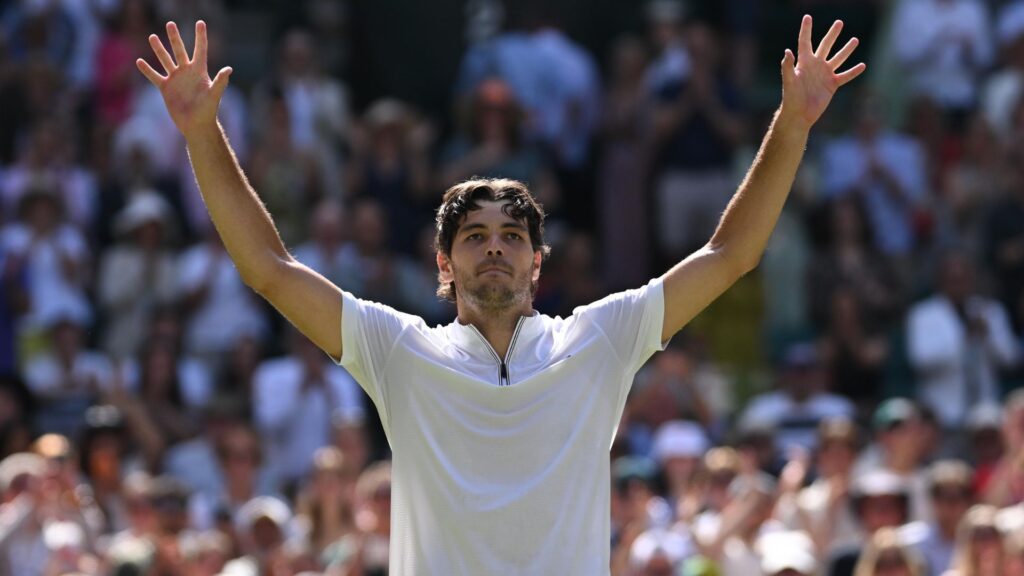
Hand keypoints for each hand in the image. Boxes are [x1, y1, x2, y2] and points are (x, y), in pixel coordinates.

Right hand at [136, 21, 232, 137]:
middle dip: (175, 37)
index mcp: (200, 71)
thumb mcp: (214, 95)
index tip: (200, 23)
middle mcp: (187, 72)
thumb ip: (221, 81)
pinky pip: (154, 76)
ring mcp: (176, 79)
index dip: (200, 36)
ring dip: (159, 49)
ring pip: (165, 60)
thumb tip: (229, 69)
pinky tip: (139, 61)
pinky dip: (147, 70)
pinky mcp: (166, 88)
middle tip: (170, 23)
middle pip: (180, 50)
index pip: (200, 49)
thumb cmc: (208, 110)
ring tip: (152, 36)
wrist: (196, 124)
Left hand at [779, 16, 865, 129]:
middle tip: (839, 22)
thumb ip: (788, 66)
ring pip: (838, 58)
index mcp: (804, 62)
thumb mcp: (789, 81)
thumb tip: (787, 51)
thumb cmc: (791, 98)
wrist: (799, 115)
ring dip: (846, 50)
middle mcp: (815, 66)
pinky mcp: (832, 85)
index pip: (805, 42)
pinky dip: (853, 71)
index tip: (808, 17)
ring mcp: (824, 75)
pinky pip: (845, 76)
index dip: (806, 29)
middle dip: (832, 34)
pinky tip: (862, 65)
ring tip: (855, 40)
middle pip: (825, 46)